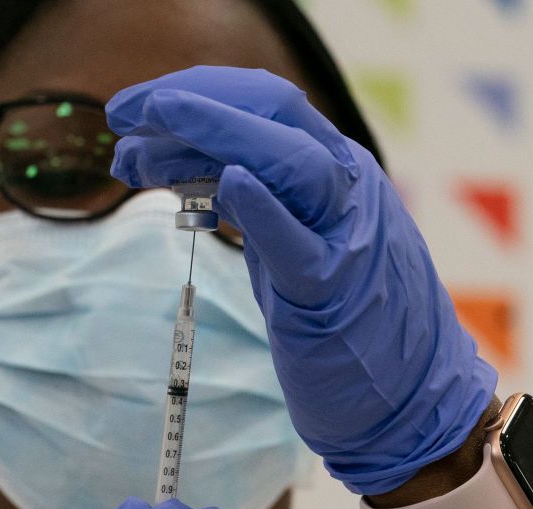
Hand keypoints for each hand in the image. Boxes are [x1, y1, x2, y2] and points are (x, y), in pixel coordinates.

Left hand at [107, 66, 496, 494]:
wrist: (413, 393)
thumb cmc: (347, 322)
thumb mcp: (295, 243)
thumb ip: (256, 202)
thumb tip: (193, 167)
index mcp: (338, 172)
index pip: (268, 105)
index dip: (200, 93)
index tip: (137, 106)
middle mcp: (349, 188)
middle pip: (272, 116)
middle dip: (191, 104)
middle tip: (119, 115)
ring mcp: (347, 236)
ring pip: (288, 163)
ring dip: (210, 138)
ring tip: (136, 149)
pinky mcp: (334, 291)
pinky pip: (297, 242)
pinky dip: (262, 207)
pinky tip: (225, 183)